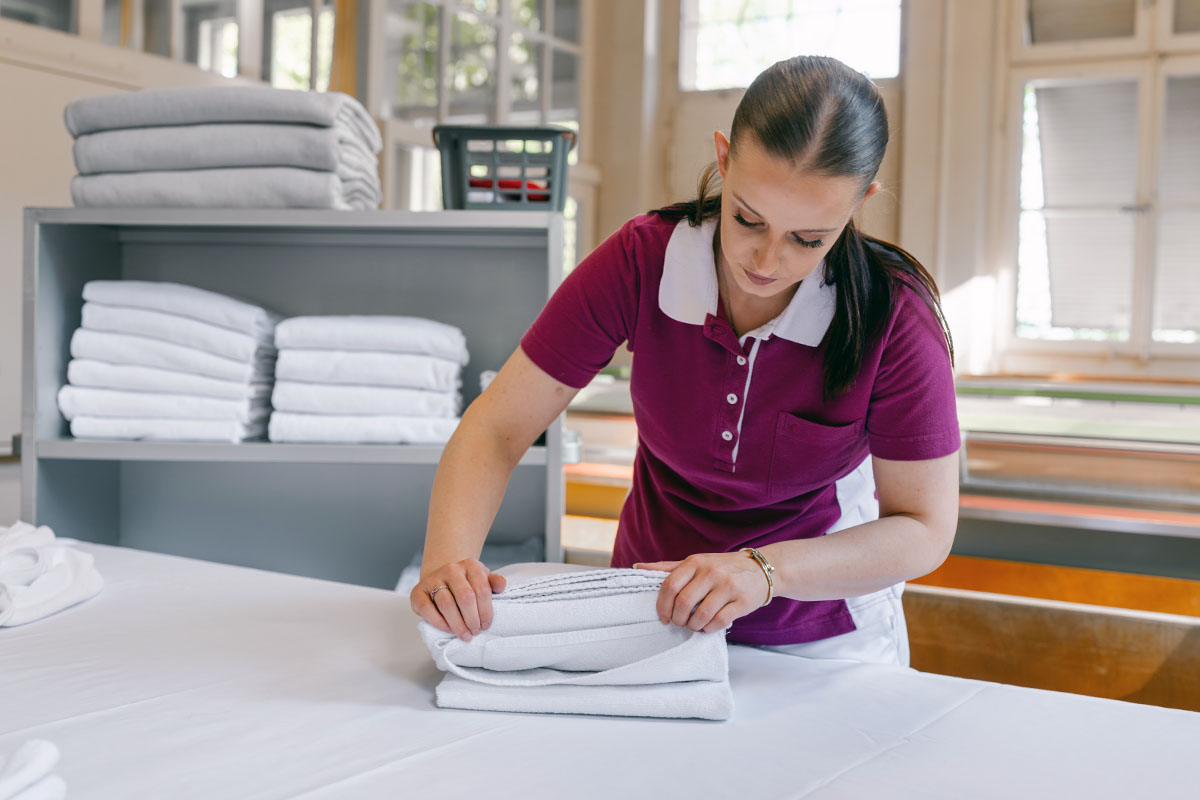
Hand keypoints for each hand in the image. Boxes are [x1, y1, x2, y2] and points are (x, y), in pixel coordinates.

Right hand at [411, 558, 506, 641]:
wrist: (442, 579)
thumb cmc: (467, 584)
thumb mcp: (482, 580)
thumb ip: (494, 583)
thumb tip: (501, 585)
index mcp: (470, 565)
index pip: (481, 590)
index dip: (486, 611)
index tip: (486, 625)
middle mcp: (451, 569)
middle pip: (465, 597)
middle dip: (472, 619)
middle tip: (475, 632)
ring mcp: (433, 579)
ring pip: (446, 604)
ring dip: (457, 623)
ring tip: (464, 634)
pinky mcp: (417, 591)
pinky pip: (427, 609)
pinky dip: (439, 622)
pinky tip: (448, 629)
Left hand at [634, 552, 767, 632]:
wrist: (760, 569)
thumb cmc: (721, 567)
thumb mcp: (696, 563)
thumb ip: (667, 568)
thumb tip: (637, 568)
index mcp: (695, 562)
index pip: (669, 585)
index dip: (662, 606)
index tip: (663, 617)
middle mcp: (711, 572)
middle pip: (683, 602)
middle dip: (678, 619)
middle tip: (679, 623)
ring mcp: (728, 586)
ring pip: (701, 615)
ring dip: (693, 626)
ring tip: (694, 625)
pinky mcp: (742, 602)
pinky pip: (719, 622)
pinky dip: (709, 629)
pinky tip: (708, 626)